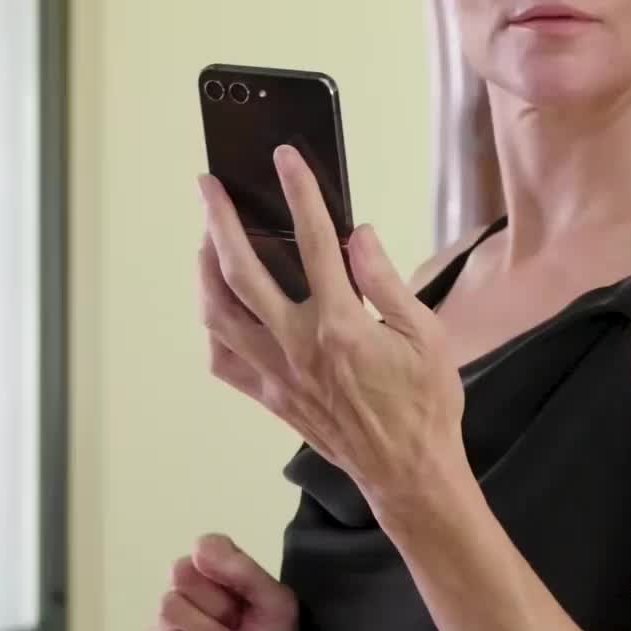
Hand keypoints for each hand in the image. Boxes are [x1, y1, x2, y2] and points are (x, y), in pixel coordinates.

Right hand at [146, 534, 300, 630]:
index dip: (222, 570)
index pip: (205, 546)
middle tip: (241, 628)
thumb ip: (244, 571)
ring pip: (170, 606)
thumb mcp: (276, 606)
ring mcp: (170, 621)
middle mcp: (191, 592)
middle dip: (219, 606)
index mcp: (221, 574)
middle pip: (180, 571)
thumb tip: (198, 548)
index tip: (244, 597)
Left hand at [196, 147, 466, 520]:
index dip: (300, 193)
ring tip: (205, 239)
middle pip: (241, 272)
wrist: (409, 472)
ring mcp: (278, 374)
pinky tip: (217, 307)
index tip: (286, 158)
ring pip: (219, 314)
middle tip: (209, 186)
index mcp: (341, 326)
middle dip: (220, 221)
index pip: (314, 242)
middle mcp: (298, 347)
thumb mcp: (426, 336)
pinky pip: (224, 361)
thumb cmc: (425, 405)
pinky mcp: (272, 397)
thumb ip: (387, 282)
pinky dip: (213, 328)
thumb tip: (358, 235)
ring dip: (204, 270)